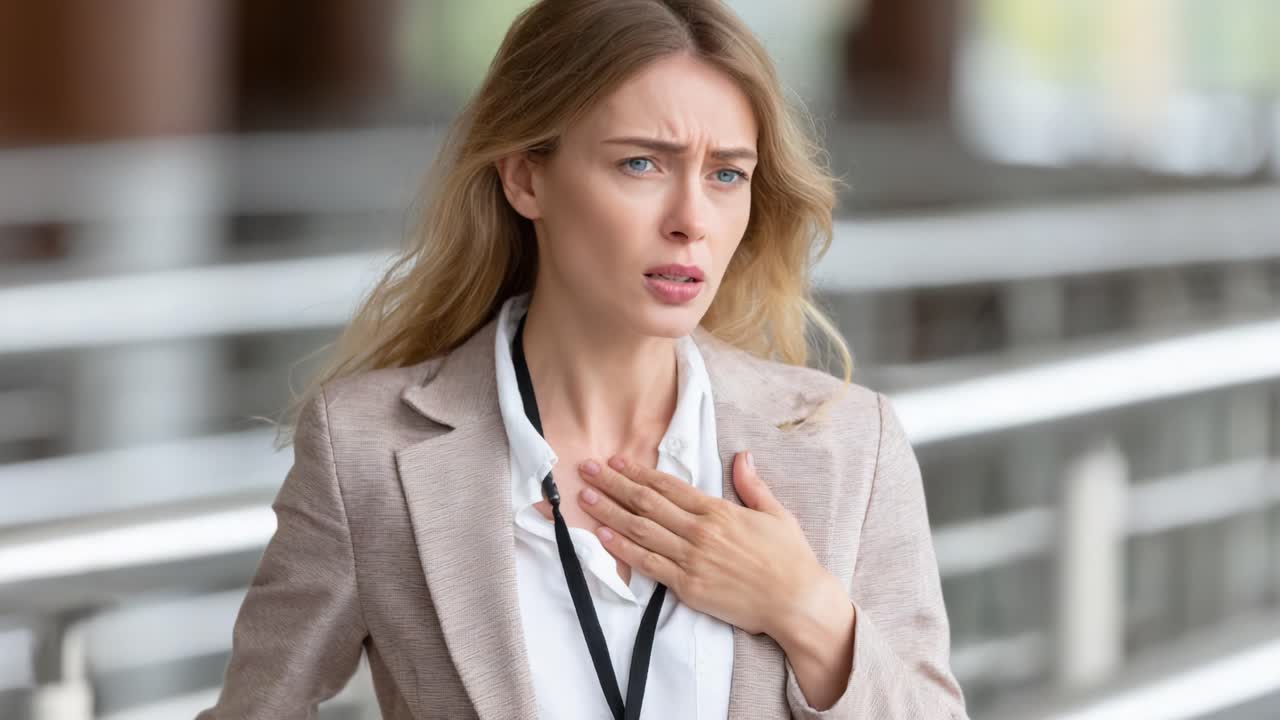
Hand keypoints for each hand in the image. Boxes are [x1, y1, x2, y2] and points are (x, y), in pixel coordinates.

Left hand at [568, 450, 831, 639]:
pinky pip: (648, 564)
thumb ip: (752, 485)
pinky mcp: (688, 586)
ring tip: (585, 497)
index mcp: (719, 510)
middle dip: (613, 484)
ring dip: (609, 512)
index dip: (638, 472)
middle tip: (586, 469)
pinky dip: (623, 549)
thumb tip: (742, 456)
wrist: (796, 602)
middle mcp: (700, 531)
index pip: (668, 486)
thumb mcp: (776, 513)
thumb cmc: (790, 558)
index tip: (615, 461)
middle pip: (646, 502)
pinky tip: (603, 536)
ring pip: (641, 530)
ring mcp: (692, 559)